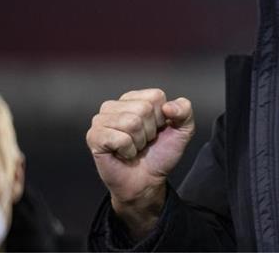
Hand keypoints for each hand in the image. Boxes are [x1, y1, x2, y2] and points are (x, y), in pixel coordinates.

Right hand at [86, 88, 194, 237]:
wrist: (147, 181)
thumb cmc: (160, 154)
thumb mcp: (182, 130)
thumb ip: (184, 111)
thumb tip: (169, 106)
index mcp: (134, 99)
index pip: (155, 96)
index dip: (162, 117)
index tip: (157, 130)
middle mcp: (115, 105)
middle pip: (143, 109)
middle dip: (150, 131)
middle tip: (143, 142)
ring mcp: (101, 120)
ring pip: (131, 122)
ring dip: (139, 141)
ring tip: (134, 147)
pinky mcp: (94, 137)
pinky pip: (119, 138)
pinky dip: (128, 150)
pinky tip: (123, 153)